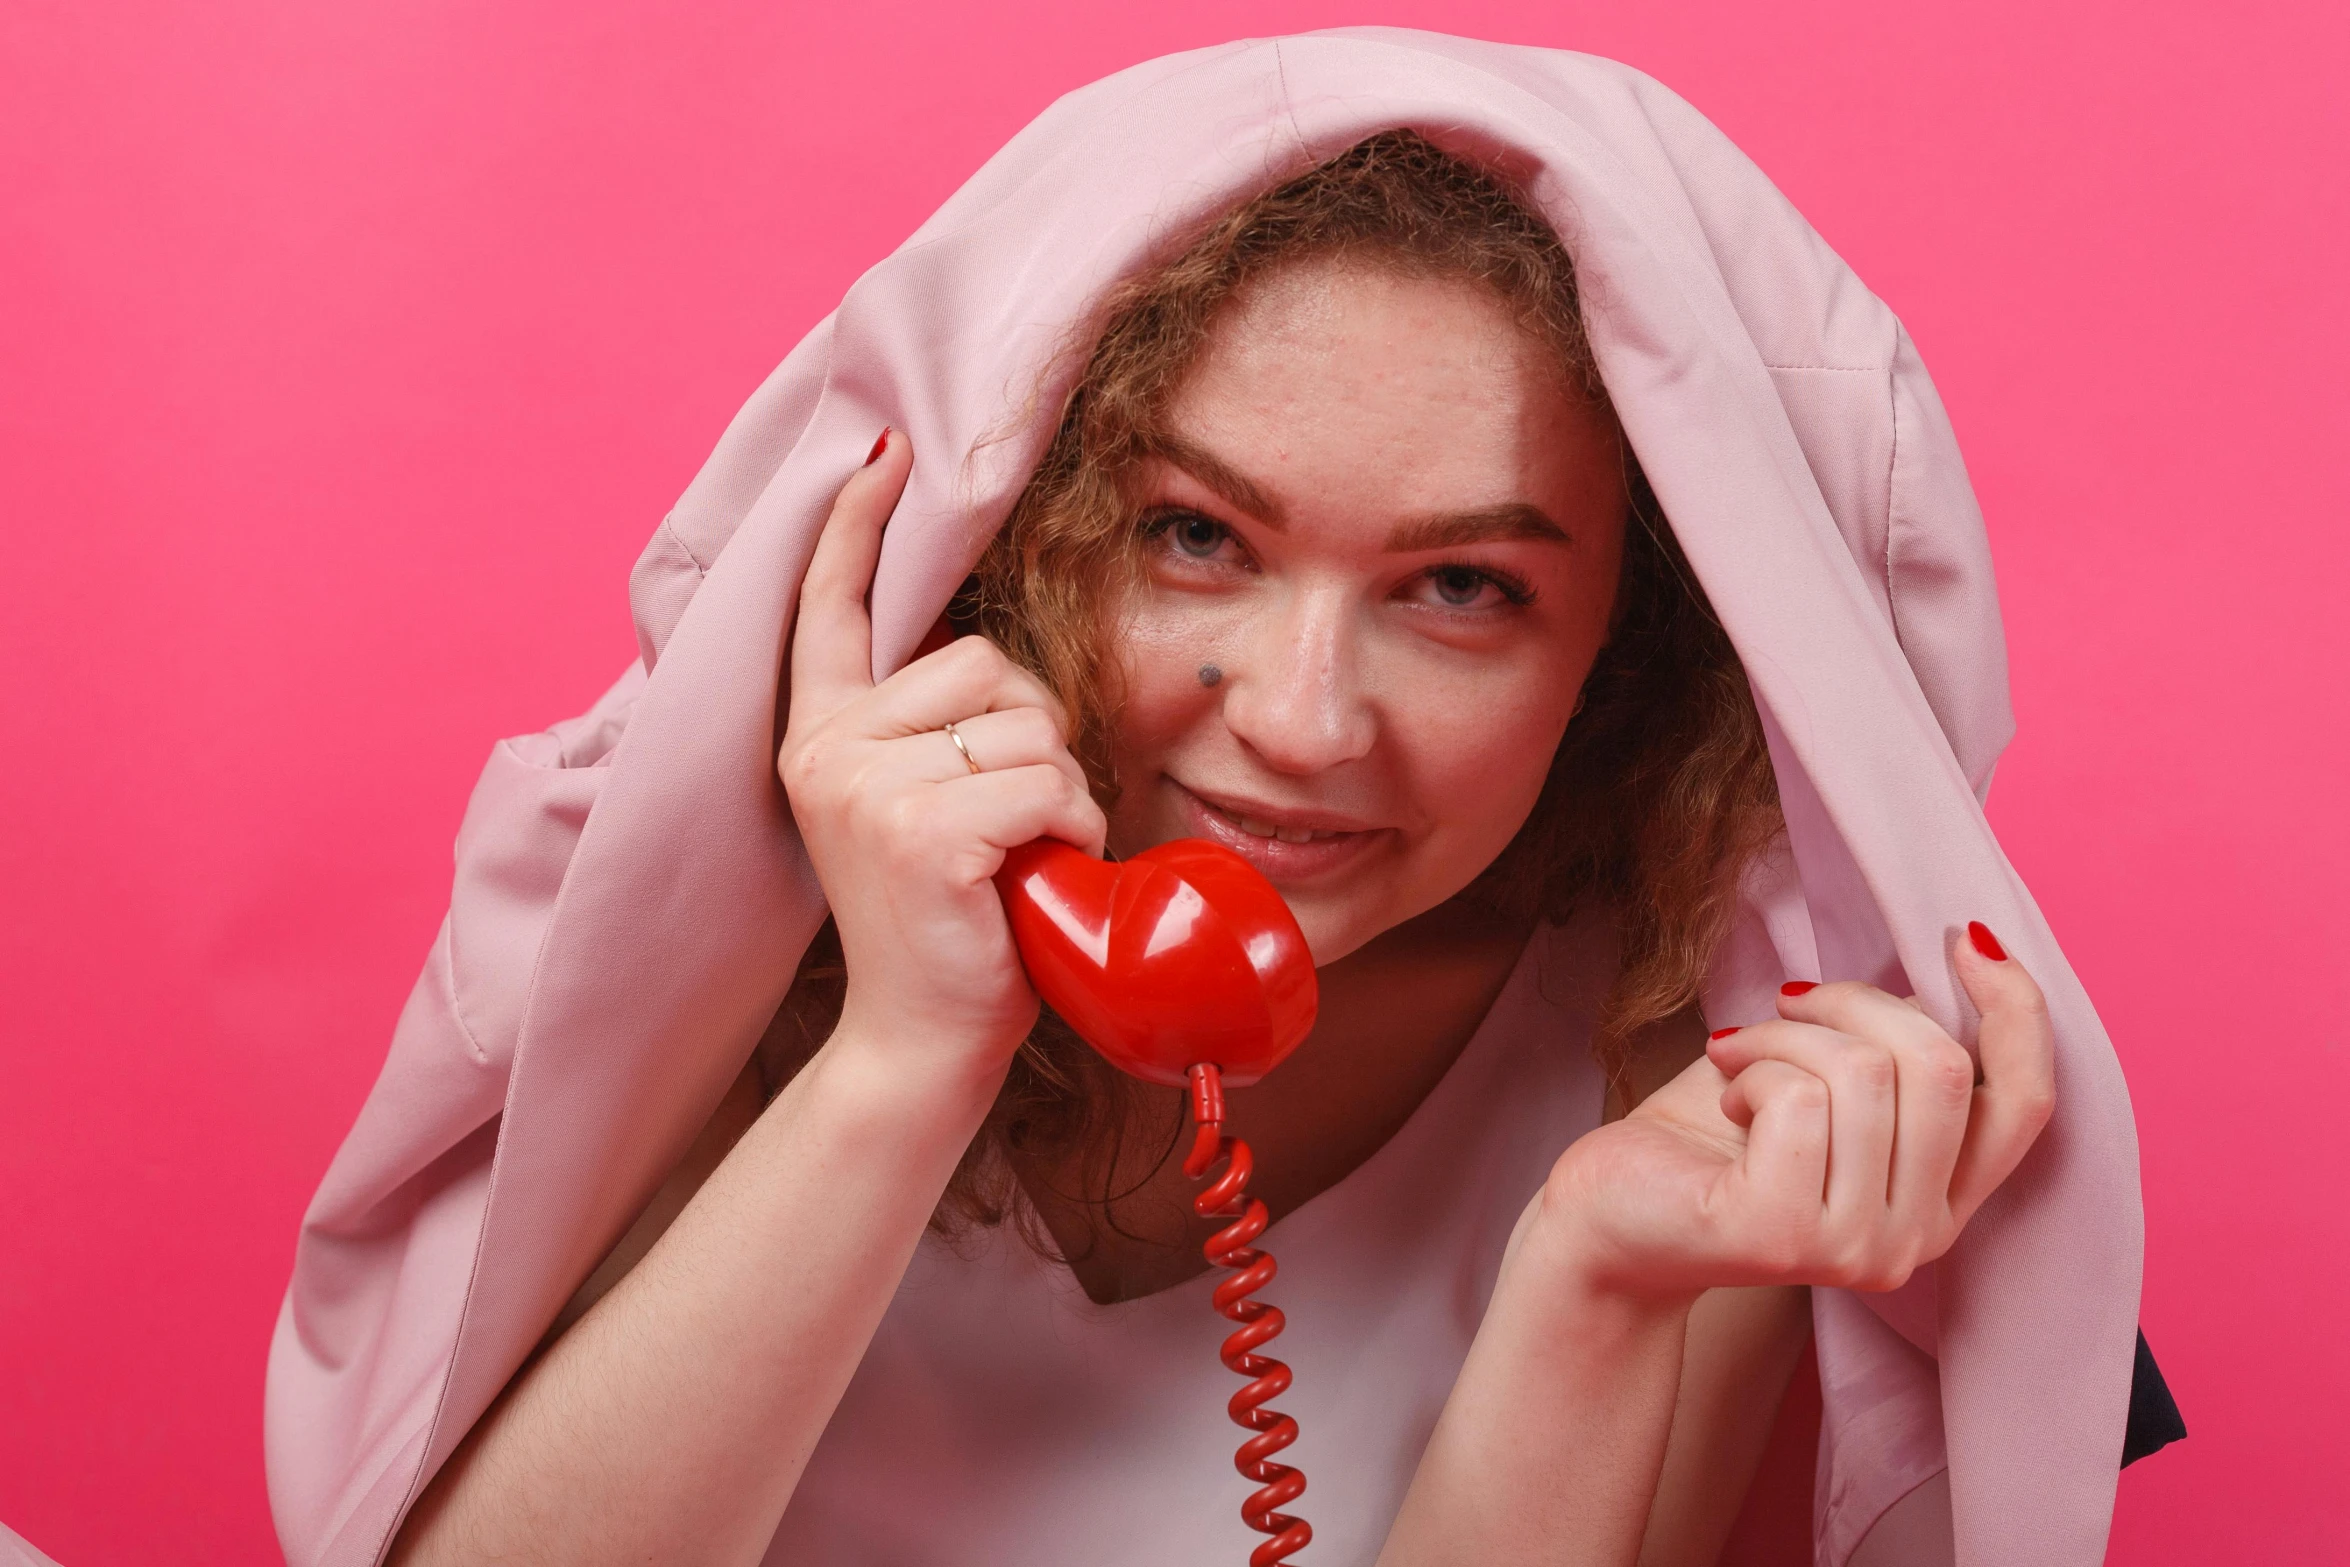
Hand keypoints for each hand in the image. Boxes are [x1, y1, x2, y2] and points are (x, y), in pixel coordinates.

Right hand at [777, 431, 1107, 1079]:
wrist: (922, 1042)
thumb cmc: (952, 927)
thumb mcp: (928, 811)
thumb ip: (941, 737)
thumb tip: (1004, 678)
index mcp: (822, 736)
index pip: (831, 610)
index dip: (855, 528)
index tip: (881, 455)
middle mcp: (827, 749)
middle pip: (986, 663)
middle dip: (1034, 735)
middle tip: (1015, 822)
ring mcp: (864, 786)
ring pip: (1026, 726)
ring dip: (1059, 792)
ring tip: (1023, 858)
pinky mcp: (917, 830)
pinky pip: (1043, 784)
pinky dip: (1068, 828)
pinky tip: (1037, 875)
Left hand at [1535, 927, 2055, 1299]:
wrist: (1611, 1209)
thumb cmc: (1716, 1134)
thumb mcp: (1823, 1076)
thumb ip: (1896, 1047)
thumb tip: (1962, 957)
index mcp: (1942, 1198)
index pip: (2026, 1102)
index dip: (2015, 1008)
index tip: (1965, 938)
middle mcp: (1917, 1238)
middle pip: (1944, 1067)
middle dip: (1857, 1002)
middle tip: (1788, 1000)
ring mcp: (1858, 1248)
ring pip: (1866, 1073)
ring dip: (1784, 1033)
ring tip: (1738, 1055)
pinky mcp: (1788, 1237)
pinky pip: (1799, 1099)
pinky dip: (1752, 1068)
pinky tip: (1726, 1101)